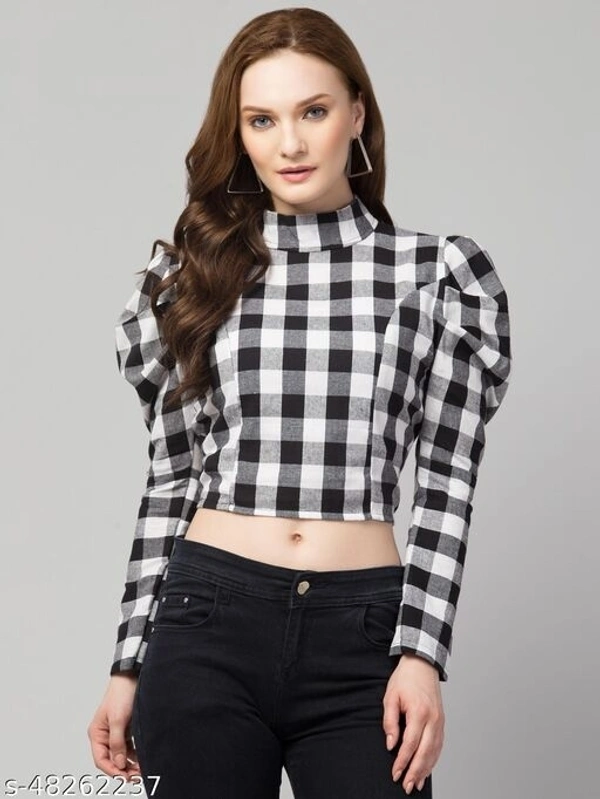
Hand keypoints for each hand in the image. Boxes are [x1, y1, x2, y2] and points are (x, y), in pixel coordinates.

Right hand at [87, 673, 141, 782]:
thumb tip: (118, 763)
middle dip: (123, 769)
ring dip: (130, 763)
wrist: (132, 676)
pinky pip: (129, 747)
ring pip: (121, 754)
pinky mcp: (126, 729)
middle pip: (112, 759)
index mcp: (97, 733)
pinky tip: (142, 758)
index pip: (101, 759)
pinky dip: (135, 754)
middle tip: (136, 776)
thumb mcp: (118, 720)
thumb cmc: (121, 694)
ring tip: (141, 770)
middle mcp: (105, 735)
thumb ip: (117, 743)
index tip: (125, 777)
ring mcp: (116, 732)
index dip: (112, 770)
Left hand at [382, 654, 444, 793]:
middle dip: (415, 772)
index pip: (410, 744)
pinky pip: (439, 745)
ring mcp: (440, 721)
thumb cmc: (404, 679)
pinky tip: (426, 769)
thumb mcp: (390, 696)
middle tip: (406, 786)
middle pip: (425, 752)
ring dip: (425, 769)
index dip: (402, 761)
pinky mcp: (442, 722)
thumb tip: (390, 744)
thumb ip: (390, 721)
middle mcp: (433, 719)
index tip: (394, 773)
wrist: (422, 665)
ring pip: (434, 752)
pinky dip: (433, 759)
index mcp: (419, 712)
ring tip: (415, 783)